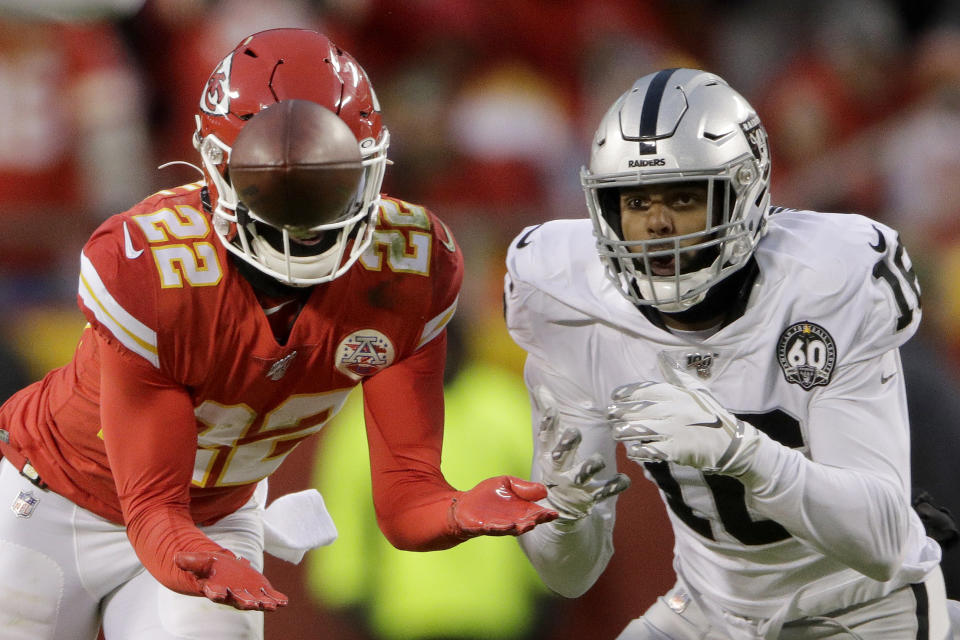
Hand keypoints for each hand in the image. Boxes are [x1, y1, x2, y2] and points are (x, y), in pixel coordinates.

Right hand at [175, 550, 288, 610]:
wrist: (221, 570)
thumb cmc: (209, 567)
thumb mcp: (200, 561)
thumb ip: (190, 561)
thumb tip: (176, 558)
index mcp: (215, 587)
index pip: (214, 592)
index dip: (216, 593)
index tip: (217, 594)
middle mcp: (232, 594)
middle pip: (238, 600)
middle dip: (245, 602)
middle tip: (252, 605)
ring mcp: (247, 593)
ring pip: (256, 600)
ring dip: (264, 604)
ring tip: (274, 606)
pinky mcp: (259, 589)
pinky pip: (269, 595)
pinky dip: (276, 598)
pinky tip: (284, 601)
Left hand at [450, 476, 558, 537]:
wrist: (462, 506)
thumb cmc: (486, 496)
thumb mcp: (506, 484)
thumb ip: (523, 487)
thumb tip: (545, 491)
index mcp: (520, 510)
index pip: (536, 513)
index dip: (545, 514)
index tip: (554, 513)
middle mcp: (512, 520)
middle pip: (527, 522)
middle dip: (535, 520)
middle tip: (542, 517)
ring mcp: (498, 525)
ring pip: (513, 528)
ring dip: (521, 527)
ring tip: (529, 524)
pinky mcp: (483, 527)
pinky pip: (493, 529)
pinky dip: (501, 528)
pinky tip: (509, 525)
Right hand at [535, 386, 629, 521]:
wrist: (559, 508)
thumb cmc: (557, 467)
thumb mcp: (549, 445)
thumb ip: (548, 418)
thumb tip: (540, 386)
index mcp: (549, 454)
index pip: (545, 435)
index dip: (547, 421)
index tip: (552, 406)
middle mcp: (558, 469)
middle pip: (560, 454)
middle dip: (567, 443)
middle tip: (575, 431)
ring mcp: (574, 485)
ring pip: (582, 473)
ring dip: (591, 465)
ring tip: (598, 460)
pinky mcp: (590, 497)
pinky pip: (604, 491)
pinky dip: (614, 485)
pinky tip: (624, 480)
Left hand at [607, 353, 759, 473]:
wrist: (732, 444)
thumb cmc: (712, 416)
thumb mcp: (698, 391)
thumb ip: (677, 376)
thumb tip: (661, 357)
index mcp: (677, 394)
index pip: (644, 390)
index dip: (625, 394)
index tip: (614, 397)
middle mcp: (673, 409)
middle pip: (636, 410)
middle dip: (619, 413)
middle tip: (610, 416)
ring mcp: (673, 430)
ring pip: (638, 429)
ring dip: (623, 432)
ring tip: (617, 433)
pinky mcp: (675, 450)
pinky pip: (648, 449)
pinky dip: (637, 450)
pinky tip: (632, 450)